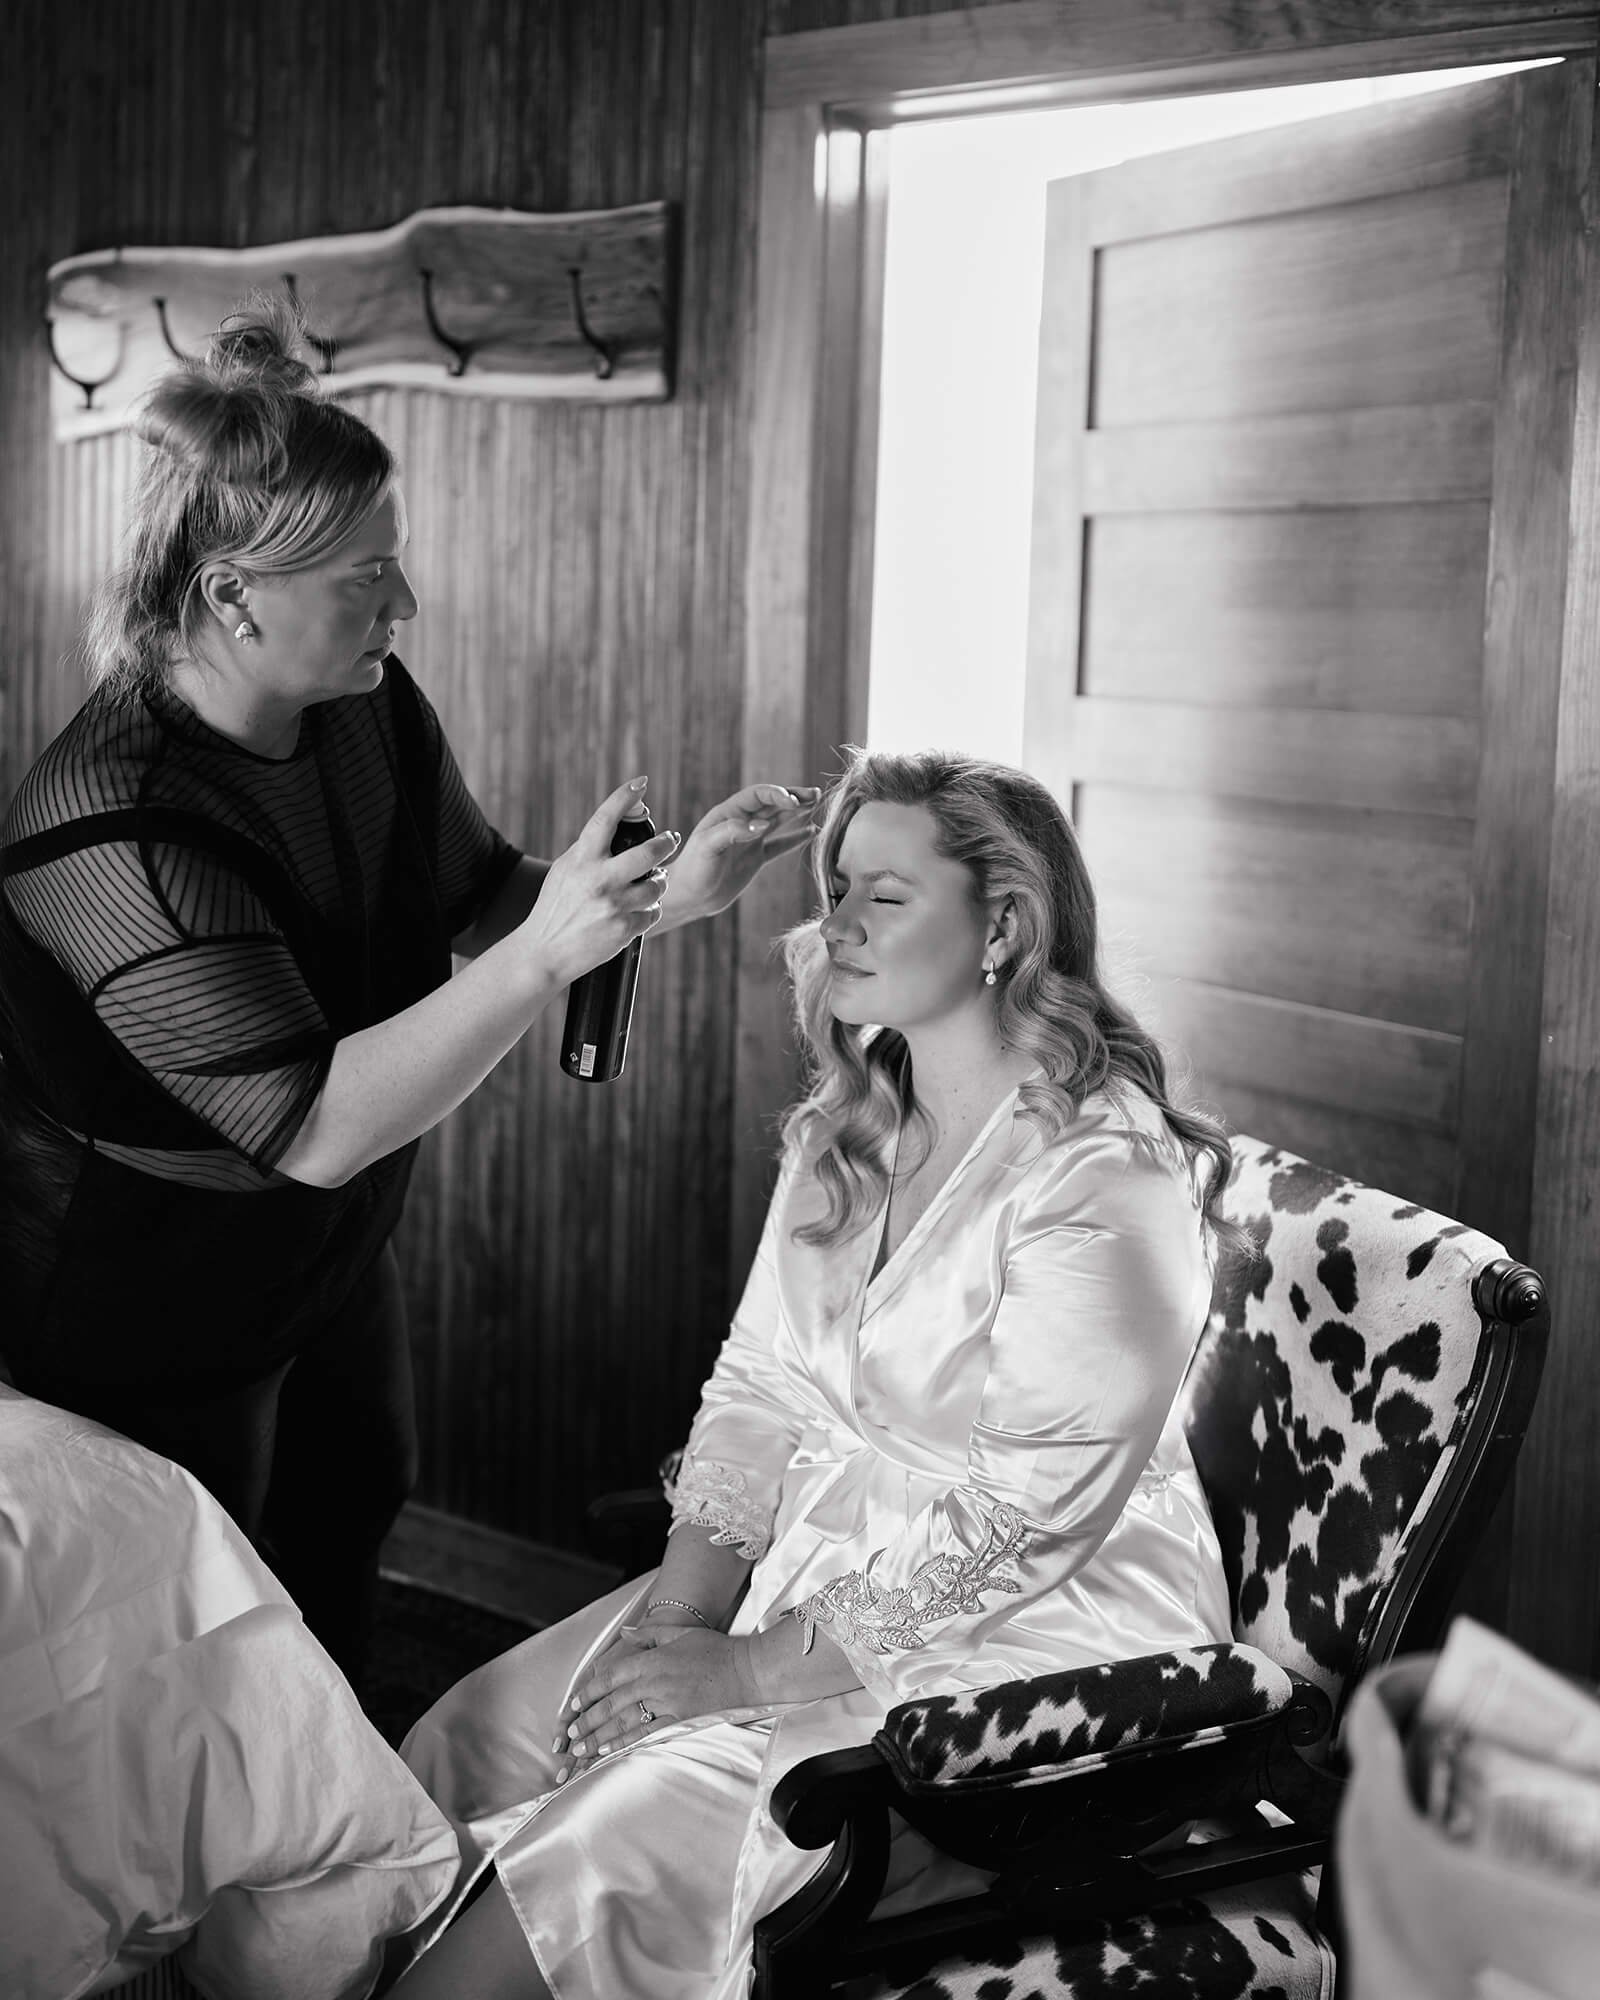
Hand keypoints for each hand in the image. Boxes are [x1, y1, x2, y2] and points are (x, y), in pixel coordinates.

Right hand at [515, 778, 681, 986]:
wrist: (543, 952)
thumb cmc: (554, 908)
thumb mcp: (564, 872)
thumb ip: (588, 852)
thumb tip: (615, 827)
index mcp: (581, 860)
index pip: (605, 819)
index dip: (624, 797)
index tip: (641, 783)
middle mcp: (599, 879)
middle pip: (649, 852)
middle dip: (666, 842)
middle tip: (671, 839)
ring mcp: (613, 905)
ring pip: (657, 885)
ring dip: (660, 882)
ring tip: (655, 882)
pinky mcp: (624, 930)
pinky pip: (653, 913)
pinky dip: (650, 910)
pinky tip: (641, 910)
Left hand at [552, 1626, 758, 1777]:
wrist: (748, 1671)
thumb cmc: (716, 1650)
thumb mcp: (681, 1633)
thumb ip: (650, 1633)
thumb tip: (626, 1634)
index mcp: (653, 1659)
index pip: (611, 1676)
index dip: (590, 1692)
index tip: (575, 1704)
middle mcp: (655, 1681)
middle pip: (612, 1702)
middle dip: (587, 1719)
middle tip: (569, 1734)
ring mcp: (667, 1703)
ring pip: (624, 1721)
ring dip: (599, 1736)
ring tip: (580, 1749)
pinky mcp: (680, 1721)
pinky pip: (647, 1734)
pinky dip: (625, 1743)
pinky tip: (610, 1751)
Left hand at [659, 783, 819, 926]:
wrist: (689, 897)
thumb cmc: (693, 870)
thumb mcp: (708, 847)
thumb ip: (733, 831)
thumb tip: (763, 825)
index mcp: (727, 814)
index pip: (757, 796)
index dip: (777, 795)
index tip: (793, 802)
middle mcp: (741, 823)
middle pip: (772, 804)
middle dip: (794, 797)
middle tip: (816, 794)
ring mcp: (750, 841)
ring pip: (779, 820)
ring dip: (797, 812)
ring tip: (817, 802)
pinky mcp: (755, 858)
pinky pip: (780, 844)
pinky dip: (796, 838)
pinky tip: (812, 831)